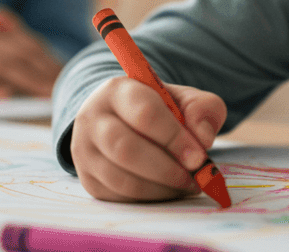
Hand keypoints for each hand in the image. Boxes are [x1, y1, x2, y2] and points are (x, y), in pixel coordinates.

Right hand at [71, 77, 226, 202]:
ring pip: (122, 179)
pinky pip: (120, 197)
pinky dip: (150, 198)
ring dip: (161, 188)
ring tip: (185, 184)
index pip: (145, 113)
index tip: (199, 155)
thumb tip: (202, 138)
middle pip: (126, 149)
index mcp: (117, 90)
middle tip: (194, 176)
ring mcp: (85, 151)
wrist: (122, 120)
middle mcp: (92, 118)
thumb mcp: (183, 99)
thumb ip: (202, 109)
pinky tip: (168, 189)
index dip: (175, 137)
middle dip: (167, 168)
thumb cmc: (158, 109)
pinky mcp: (88, 180)